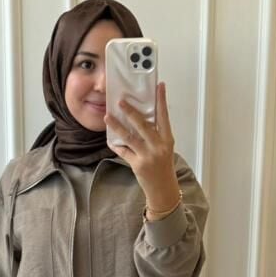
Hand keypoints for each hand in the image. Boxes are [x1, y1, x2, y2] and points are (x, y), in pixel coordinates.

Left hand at [104, 81, 178, 208]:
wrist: (163, 190)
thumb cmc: (163, 167)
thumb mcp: (164, 148)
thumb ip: (155, 134)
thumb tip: (140, 119)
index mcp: (167, 139)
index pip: (164, 116)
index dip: (162, 100)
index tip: (159, 86)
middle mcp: (158, 146)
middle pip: (143, 125)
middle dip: (131, 112)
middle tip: (121, 101)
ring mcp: (147, 156)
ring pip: (130, 137)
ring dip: (117, 126)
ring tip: (108, 117)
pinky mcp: (137, 165)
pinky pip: (124, 152)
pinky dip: (116, 146)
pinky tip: (110, 140)